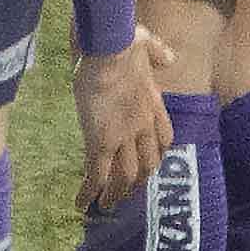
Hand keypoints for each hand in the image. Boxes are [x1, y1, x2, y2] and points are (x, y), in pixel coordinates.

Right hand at [72, 30, 167, 213]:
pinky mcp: (101, 142)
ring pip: (124, 177)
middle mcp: (142, 127)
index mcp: (152, 105)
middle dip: (137, 182)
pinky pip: (96, 174)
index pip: (163, 140)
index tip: (149, 163)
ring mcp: (123, 137)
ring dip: (116, 195)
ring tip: (105, 207)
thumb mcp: (147, 45)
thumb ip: (158, 52)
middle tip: (126, 191)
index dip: (158, 154)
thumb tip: (168, 56)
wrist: (111, 51)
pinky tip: (81, 205)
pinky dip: (90, 193)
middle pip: (147, 165)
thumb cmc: (124, 43)